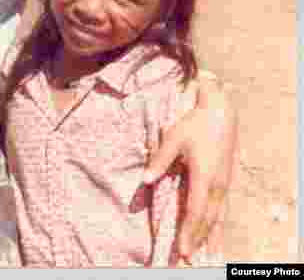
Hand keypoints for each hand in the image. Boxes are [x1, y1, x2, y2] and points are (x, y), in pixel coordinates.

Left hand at [143, 74, 237, 261]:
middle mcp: (218, 185)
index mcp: (205, 177)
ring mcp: (225, 184)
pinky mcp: (226, 181)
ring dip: (209, 235)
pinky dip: (216, 223)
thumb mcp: (173, 139)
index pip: (195, 211)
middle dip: (198, 239)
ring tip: (203, 253)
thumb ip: (159, 161)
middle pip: (208, 219)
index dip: (189, 232)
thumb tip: (144, 181)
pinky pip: (222, 208)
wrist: (221, 113)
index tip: (183, 249)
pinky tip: (212, 232)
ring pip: (218, 217)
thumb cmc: (194, 125)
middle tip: (187, 258)